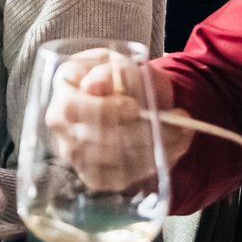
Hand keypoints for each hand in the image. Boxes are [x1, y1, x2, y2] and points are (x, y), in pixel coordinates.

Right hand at [45, 53, 189, 190]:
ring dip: (151, 149)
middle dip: (140, 132)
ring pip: (110, 162)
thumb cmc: (126, 77)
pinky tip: (167, 151)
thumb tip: (94, 86)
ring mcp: (74, 154)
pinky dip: (147, 166)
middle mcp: (61, 126)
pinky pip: (118, 179)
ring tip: (180, 133)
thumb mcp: (123, 63)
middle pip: (94, 140)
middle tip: (176, 120)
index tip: (134, 107)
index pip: (72, 108)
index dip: (103, 110)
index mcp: (63, 89)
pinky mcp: (92, 175)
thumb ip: (112, 71)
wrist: (137, 99)